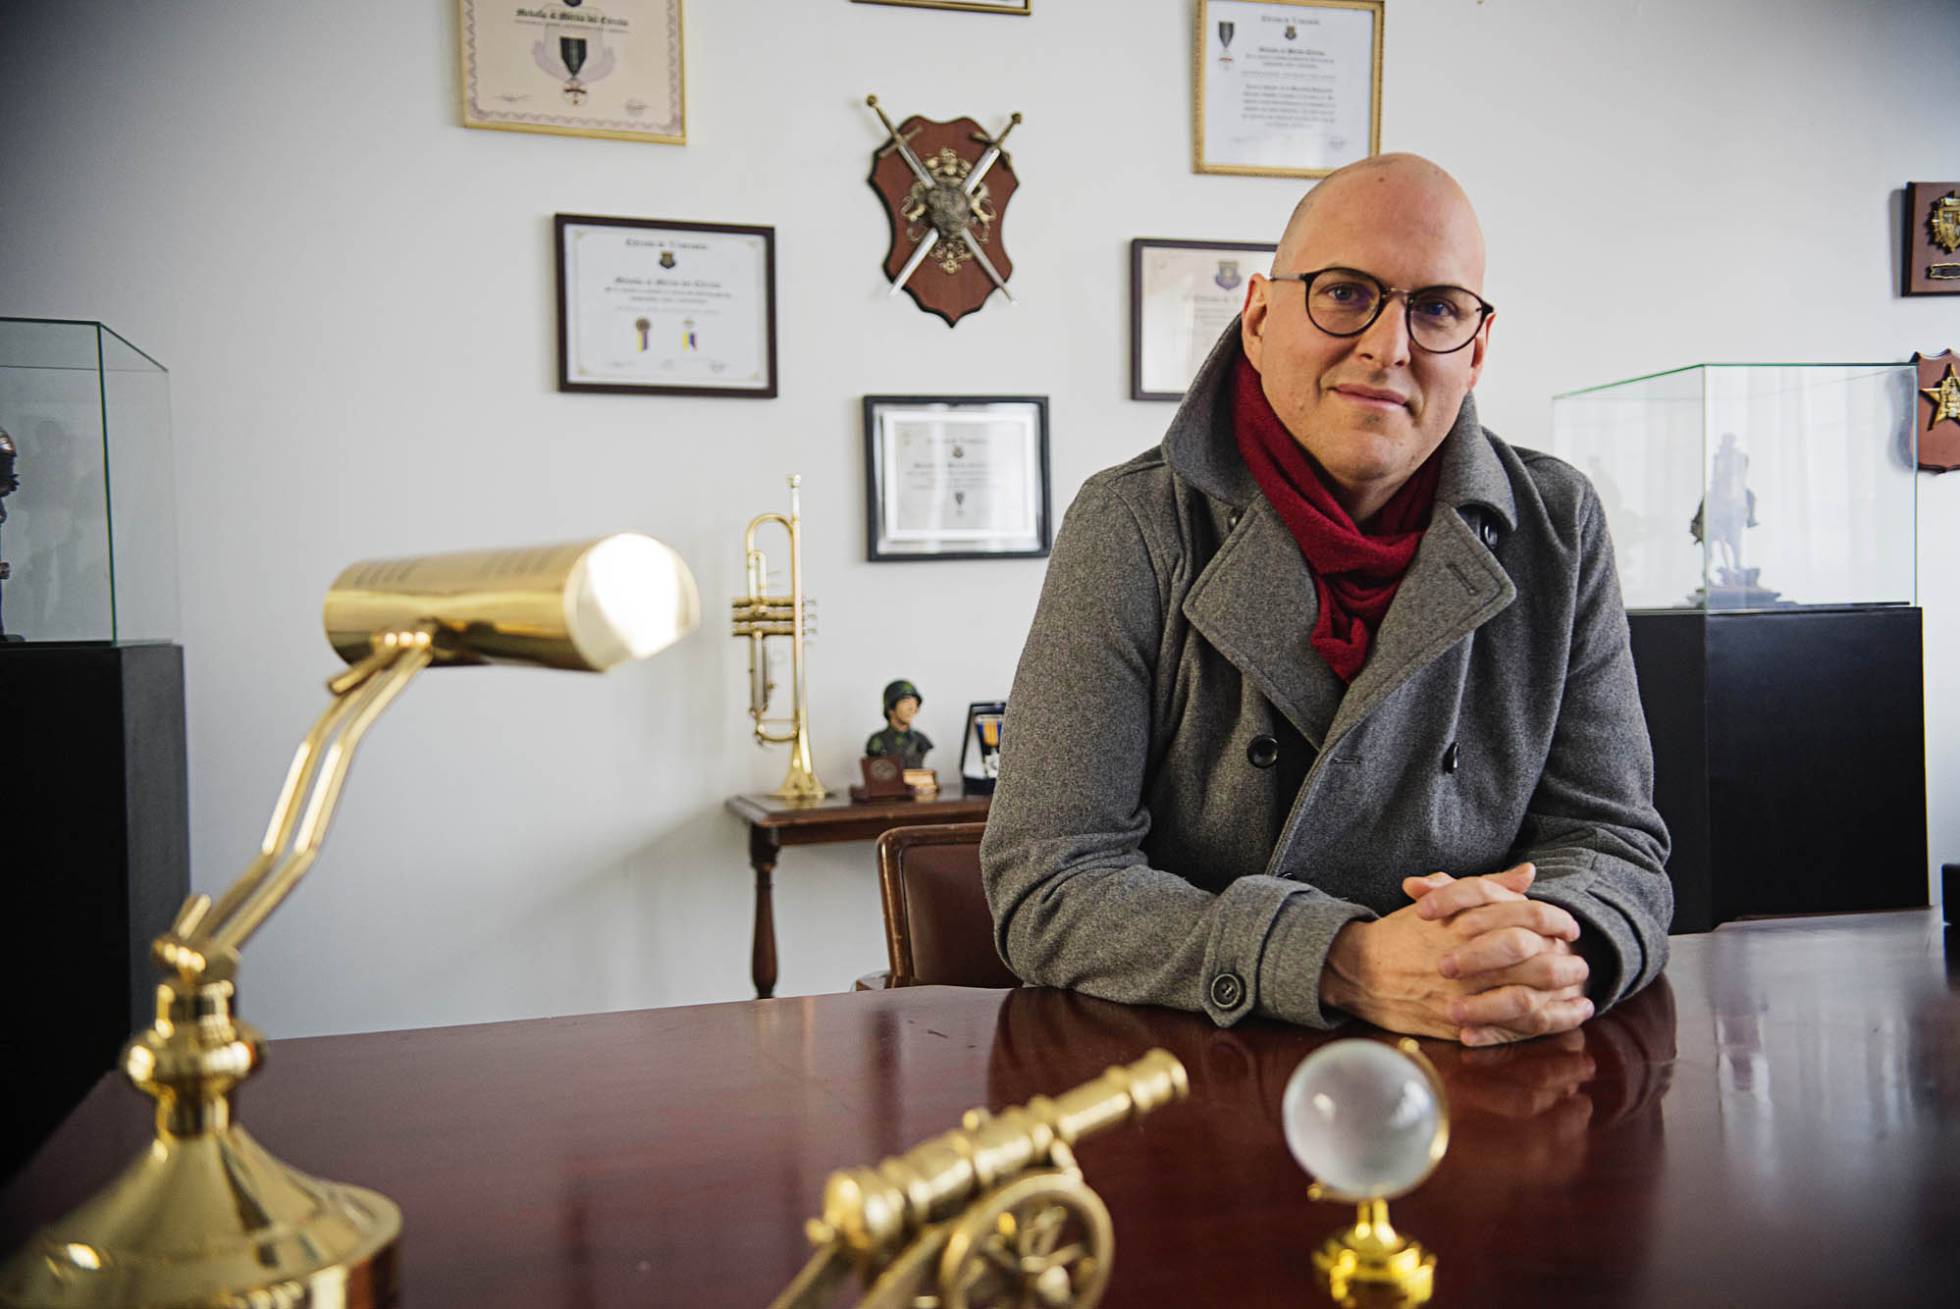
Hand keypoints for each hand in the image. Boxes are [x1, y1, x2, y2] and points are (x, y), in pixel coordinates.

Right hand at [1322, 864, 1591, 1045]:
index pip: (1526, 917)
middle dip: (1566, 963)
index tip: (1570, 927)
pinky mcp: (1458, 1024)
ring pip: (1527, 997)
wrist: (1359, 970)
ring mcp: (1463, 994)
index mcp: (1465, 923)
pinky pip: (1511, 1028)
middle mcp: (1467, 958)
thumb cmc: (1403, 934)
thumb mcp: (1443, 903)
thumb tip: (1529, 873)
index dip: (1555, 921)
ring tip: (1582, 992)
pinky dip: (1545, 1024)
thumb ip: (1488, 887)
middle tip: (1582, 964)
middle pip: (1534, 960)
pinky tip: (1568, 1018)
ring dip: (1561, 995)